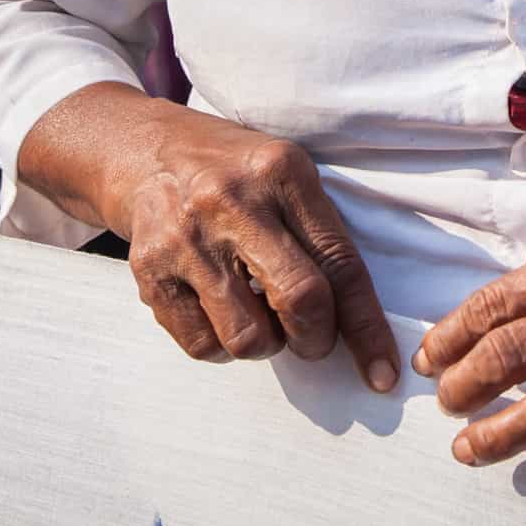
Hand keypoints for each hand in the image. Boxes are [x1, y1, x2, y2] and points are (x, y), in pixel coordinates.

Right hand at [89, 99, 399, 391]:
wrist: (143, 150)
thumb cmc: (235, 173)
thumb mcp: (285, 175)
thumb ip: (319, 235)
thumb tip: (356, 326)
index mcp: (282, 172)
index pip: (339, 263)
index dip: (366, 327)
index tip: (382, 374)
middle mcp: (232, 202)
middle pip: (299, 300)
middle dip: (315, 339)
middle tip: (311, 338)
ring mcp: (187, 238)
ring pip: (248, 337)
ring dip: (265, 344)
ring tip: (257, 313)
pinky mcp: (150, 270)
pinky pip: (201, 344)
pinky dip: (220, 345)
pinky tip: (219, 311)